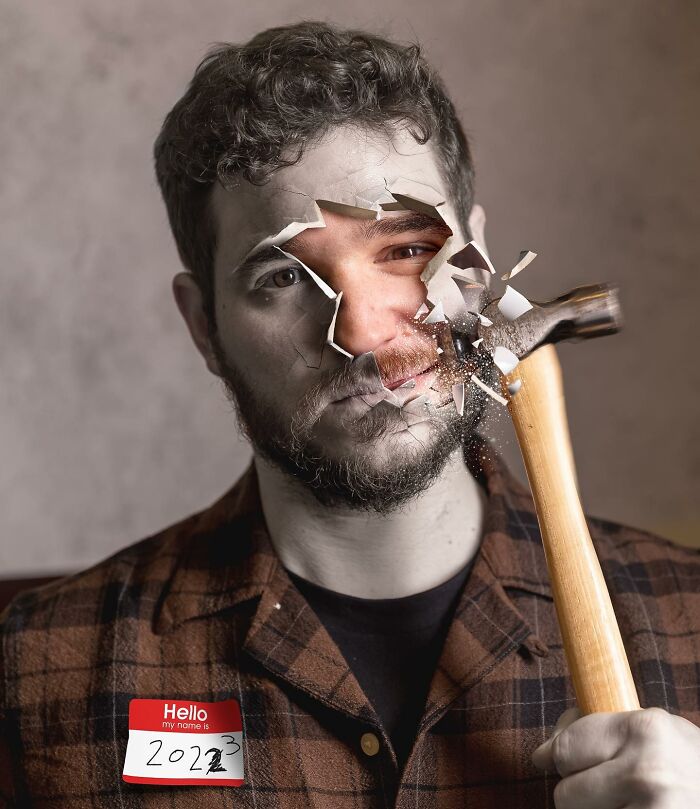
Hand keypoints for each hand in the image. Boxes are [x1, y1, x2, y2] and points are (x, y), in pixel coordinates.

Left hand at [532, 706, 699, 807]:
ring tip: (634, 805)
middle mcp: (647, 772)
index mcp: (646, 731)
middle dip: (580, 794)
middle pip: (565, 794)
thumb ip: (605, 731)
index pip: (565, 748)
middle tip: (612, 790)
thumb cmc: (694, 769)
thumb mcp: (661, 734)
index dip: (556, 756)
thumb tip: (543, 752)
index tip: (551, 760)